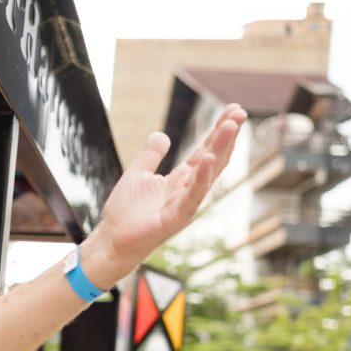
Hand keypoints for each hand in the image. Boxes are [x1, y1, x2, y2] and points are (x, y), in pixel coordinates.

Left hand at [91, 104, 246, 273]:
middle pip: (212, 159)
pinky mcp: (174, 219)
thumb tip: (162, 134)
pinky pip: (191, 197)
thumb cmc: (125, 212)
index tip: (232, 110)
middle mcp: (187, 191)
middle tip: (240, 112)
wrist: (111, 240)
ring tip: (229, 126)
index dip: (218, 132)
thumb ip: (150, 156)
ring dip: (219, 149)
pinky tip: (207, 159)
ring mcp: (184, 205)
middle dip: (226, 136)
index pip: (204, 152)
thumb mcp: (137, 175)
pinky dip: (200, 178)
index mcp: (180, 180)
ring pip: (207, 174)